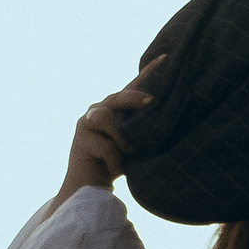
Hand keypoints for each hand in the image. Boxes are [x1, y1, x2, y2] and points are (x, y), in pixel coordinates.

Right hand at [47, 58, 162, 212]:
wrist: (89, 190)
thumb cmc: (115, 166)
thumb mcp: (133, 146)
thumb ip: (141, 132)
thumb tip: (168, 123)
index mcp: (113, 110)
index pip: (131, 87)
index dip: (147, 73)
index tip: (166, 58)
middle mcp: (97, 111)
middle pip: (116, 96)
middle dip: (133, 97)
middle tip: (151, 101)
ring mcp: (86, 124)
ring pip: (105, 117)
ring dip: (121, 137)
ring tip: (128, 153)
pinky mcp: (80, 141)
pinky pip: (106, 146)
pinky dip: (115, 160)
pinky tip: (115, 168)